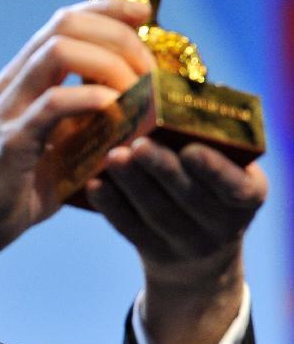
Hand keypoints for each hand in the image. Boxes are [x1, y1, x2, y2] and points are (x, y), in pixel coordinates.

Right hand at [0, 0, 153, 338]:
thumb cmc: (22, 186)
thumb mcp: (66, 143)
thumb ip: (94, 118)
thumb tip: (146, 102)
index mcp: (24, 77)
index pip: (65, 19)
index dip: (108, 9)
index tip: (145, 14)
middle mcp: (13, 82)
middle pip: (66, 24)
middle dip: (119, 37)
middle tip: (149, 71)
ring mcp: (8, 107)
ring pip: (59, 50)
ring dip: (111, 64)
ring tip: (137, 93)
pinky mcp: (10, 139)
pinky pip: (54, 102)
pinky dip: (94, 99)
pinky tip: (116, 114)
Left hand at [87, 139, 266, 343]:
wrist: (199, 254)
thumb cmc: (208, 186)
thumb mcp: (225, 168)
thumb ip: (205, 138)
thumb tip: (176, 90)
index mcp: (249, 195)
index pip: (235, 186)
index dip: (213, 169)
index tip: (190, 149)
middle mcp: (224, 225)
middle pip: (189, 197)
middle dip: (162, 169)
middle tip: (138, 143)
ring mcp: (188, 245)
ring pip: (156, 213)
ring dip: (132, 184)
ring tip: (112, 155)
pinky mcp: (154, 252)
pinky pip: (130, 228)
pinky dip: (111, 205)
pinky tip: (94, 183)